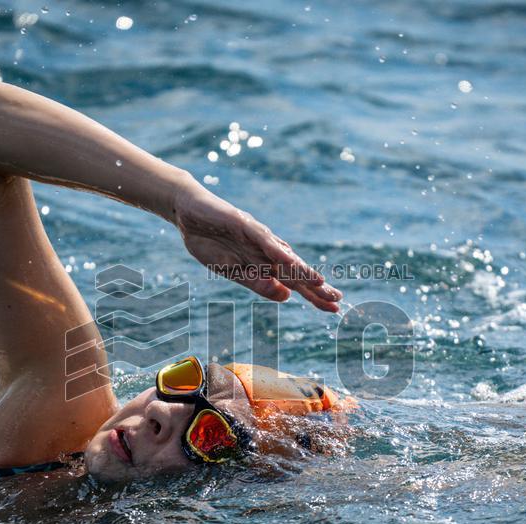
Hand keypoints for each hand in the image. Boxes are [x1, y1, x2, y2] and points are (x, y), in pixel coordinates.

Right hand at [171, 181, 341, 311]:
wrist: (188, 213)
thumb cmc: (209, 242)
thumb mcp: (232, 271)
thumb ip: (257, 284)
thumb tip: (287, 296)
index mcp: (263, 264)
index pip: (294, 282)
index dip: (314, 294)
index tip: (334, 308)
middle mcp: (267, 251)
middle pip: (296, 271)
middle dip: (316, 286)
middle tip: (338, 300)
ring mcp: (258, 237)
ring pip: (284, 257)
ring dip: (302, 270)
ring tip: (321, 284)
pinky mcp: (245, 225)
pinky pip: (264, 241)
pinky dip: (277, 253)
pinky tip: (290, 263)